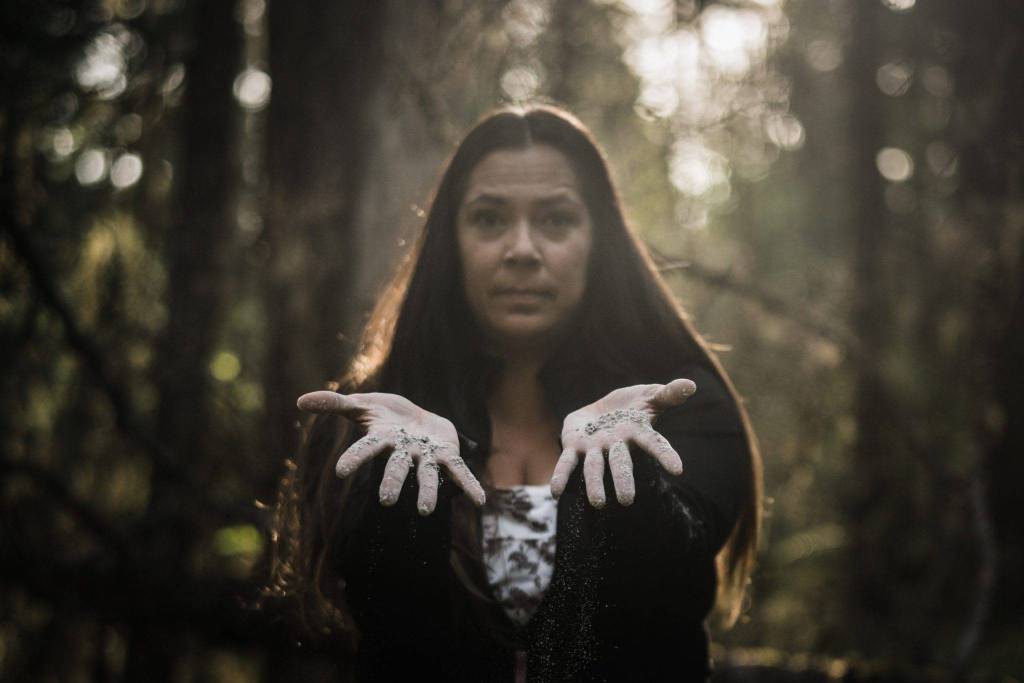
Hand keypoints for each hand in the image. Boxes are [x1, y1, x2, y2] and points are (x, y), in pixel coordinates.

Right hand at [296, 391, 485, 514]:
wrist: (419, 420)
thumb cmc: (385, 415)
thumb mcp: (362, 404)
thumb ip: (334, 404)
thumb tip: (300, 401)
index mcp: (383, 439)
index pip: (365, 449)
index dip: (354, 458)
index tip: (339, 471)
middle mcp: (404, 452)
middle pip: (396, 468)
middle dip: (392, 482)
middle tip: (386, 501)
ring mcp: (426, 456)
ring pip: (427, 475)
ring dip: (427, 492)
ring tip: (424, 511)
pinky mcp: (447, 455)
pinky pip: (460, 472)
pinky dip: (469, 486)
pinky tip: (480, 501)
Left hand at [551, 379, 696, 507]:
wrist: (603, 408)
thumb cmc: (633, 405)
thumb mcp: (650, 395)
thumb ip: (668, 393)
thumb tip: (691, 385)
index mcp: (637, 432)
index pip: (655, 444)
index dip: (666, 455)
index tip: (678, 469)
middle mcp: (617, 444)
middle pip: (621, 463)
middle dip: (623, 480)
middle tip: (626, 501)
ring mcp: (595, 447)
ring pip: (595, 467)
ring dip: (595, 484)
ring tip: (598, 503)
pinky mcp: (575, 445)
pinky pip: (567, 462)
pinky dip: (561, 475)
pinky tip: (555, 492)